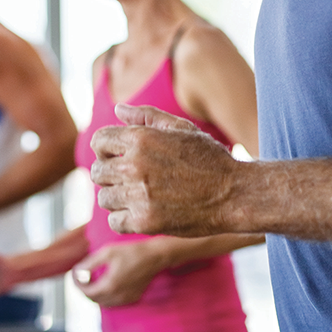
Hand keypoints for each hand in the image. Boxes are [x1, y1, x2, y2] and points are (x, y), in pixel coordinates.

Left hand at [73, 241, 166, 306]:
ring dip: (94, 294)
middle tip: (80, 277)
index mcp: (109, 286)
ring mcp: (126, 299)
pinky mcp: (133, 298)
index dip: (76, 283)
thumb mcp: (107, 253)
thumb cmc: (131, 252)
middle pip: (93, 299)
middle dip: (84, 289)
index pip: (86, 291)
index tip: (74, 273)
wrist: (155, 256)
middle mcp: (117, 296)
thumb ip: (89, 264)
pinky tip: (105, 285)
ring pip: (103, 303)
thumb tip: (77, 272)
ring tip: (91, 280)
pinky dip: (106, 296)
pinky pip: (114, 302)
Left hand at [90, 103, 240, 236]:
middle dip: (110, 174)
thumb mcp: (181, 129)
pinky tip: (141, 212)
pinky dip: (124, 219)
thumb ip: (146, 116)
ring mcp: (139, 195)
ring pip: (104, 198)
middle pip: (97, 172)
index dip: (106, 149)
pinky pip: (114, 221)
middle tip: (130, 180)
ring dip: (117, 198)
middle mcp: (134, 166)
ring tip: (139, 196)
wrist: (234, 194)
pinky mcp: (145, 222)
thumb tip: (118, 109)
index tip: (118, 157)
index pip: (99, 142)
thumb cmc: (209, 159)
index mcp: (141, 139)